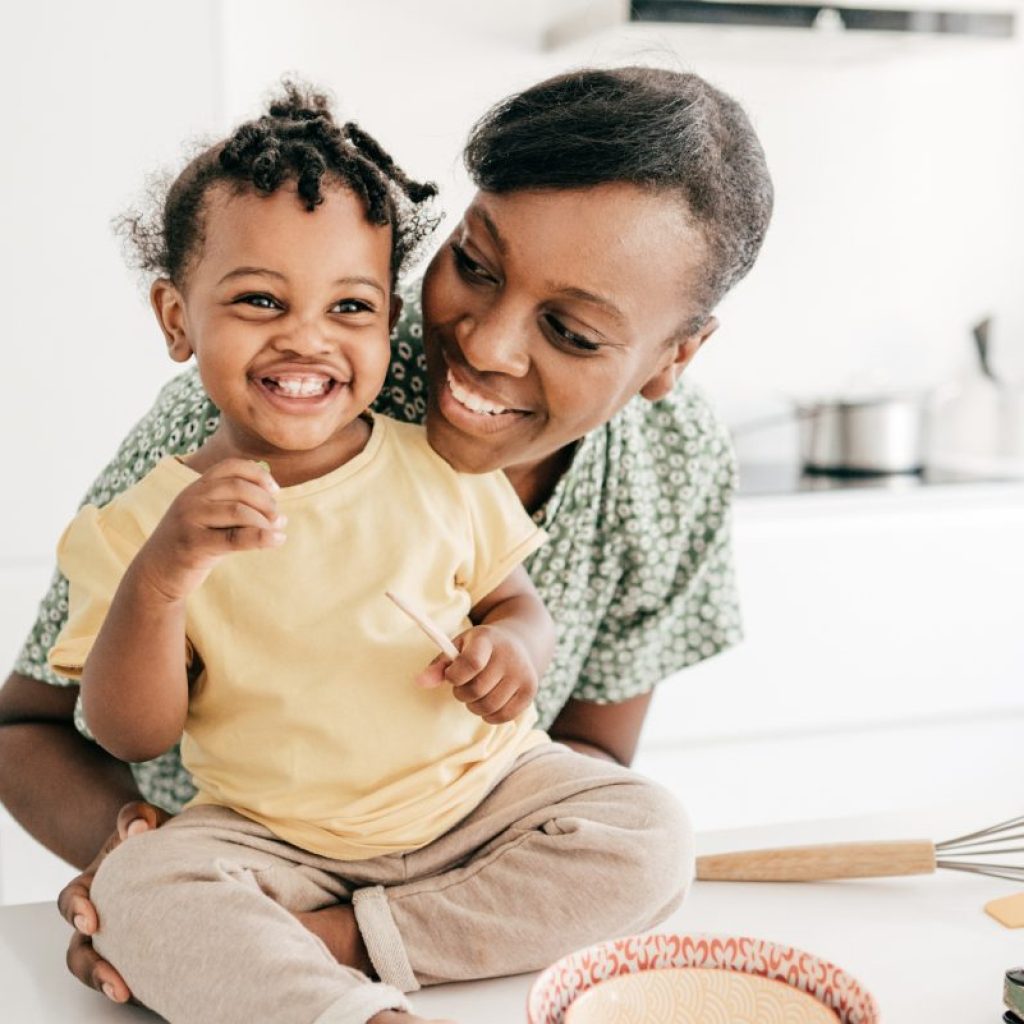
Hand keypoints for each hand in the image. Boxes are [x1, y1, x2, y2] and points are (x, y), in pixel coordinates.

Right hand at [57, 801, 170, 1002]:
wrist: (163, 845)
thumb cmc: (148, 833)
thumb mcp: (142, 819)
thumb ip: (135, 816)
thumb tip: (138, 828)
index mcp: (93, 884)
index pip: (71, 900)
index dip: (76, 911)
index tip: (91, 920)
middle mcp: (98, 915)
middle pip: (80, 951)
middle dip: (94, 969)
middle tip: (115, 983)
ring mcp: (117, 934)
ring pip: (100, 967)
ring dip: (111, 983)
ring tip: (132, 994)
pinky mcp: (140, 946)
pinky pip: (133, 967)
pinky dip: (143, 979)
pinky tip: (163, 984)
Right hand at [136, 459, 284, 600]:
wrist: (155, 573)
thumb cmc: (193, 545)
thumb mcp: (211, 520)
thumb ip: (237, 511)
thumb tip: (280, 514)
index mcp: (196, 487)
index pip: (231, 466)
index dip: (258, 475)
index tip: (275, 490)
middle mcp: (191, 498)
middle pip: (239, 487)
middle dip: (267, 502)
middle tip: (278, 518)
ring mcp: (189, 519)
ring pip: (239, 510)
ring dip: (266, 521)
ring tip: (277, 531)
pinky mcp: (193, 544)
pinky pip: (235, 538)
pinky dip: (262, 537)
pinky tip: (278, 540)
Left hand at [416, 625, 537, 723]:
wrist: (520, 642)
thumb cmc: (481, 647)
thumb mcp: (459, 646)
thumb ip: (439, 664)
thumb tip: (420, 682)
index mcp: (487, 640)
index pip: (471, 664)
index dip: (455, 676)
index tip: (452, 675)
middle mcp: (509, 656)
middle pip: (476, 690)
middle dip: (462, 693)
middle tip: (463, 685)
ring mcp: (523, 674)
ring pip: (488, 706)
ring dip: (474, 705)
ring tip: (475, 694)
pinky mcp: (530, 692)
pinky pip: (503, 716)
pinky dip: (490, 715)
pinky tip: (488, 701)